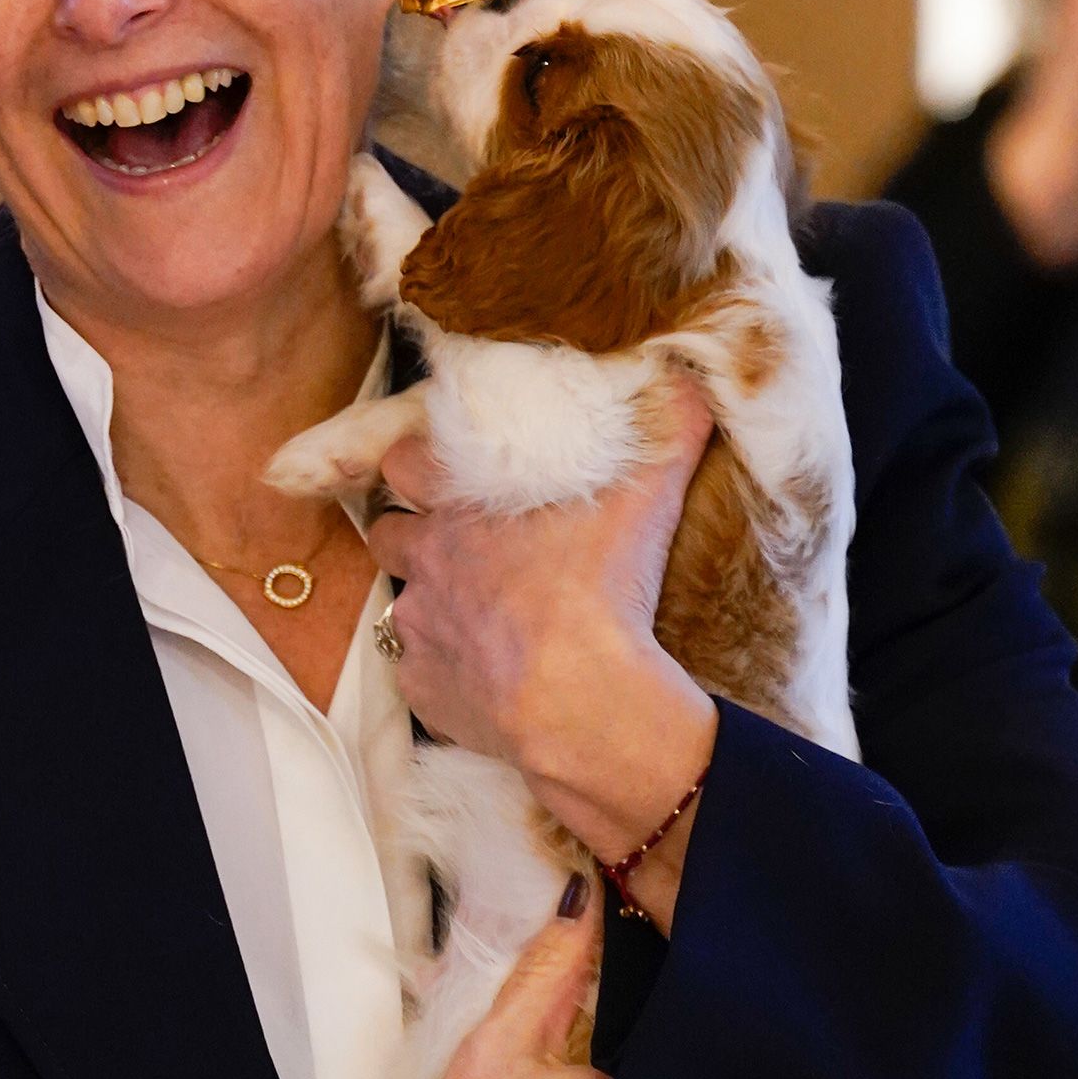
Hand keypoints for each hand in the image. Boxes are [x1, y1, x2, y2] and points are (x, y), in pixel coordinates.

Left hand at [367, 380, 718, 904]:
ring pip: (403, 607)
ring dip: (432, 606)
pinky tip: (488, 678)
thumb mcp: (647, 495)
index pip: (402, 463)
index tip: (438, 473)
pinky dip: (446, 675)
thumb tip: (690, 378)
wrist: (583, 700)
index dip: (415, 465)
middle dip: (413, 537)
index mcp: (461, 510)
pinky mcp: (424, 691)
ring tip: (483, 618)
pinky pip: (421, 676)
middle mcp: (426, 565)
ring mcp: (420, 631)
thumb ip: (668, 430)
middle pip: (387, 535)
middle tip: (459, 548)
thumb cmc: (604, 589)